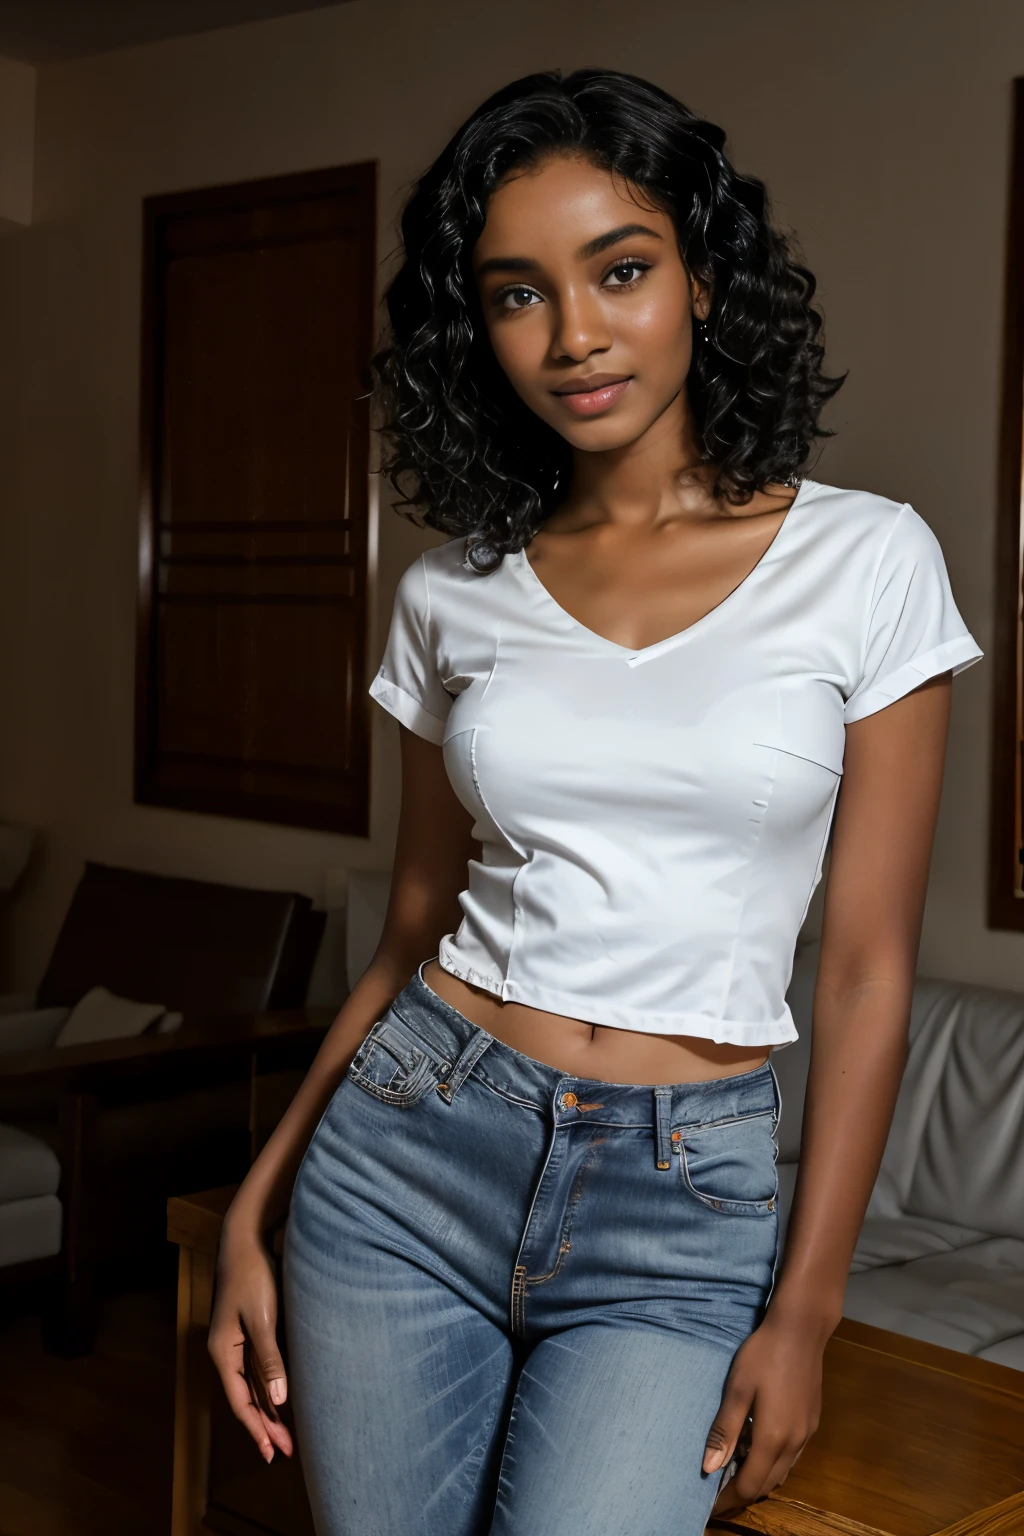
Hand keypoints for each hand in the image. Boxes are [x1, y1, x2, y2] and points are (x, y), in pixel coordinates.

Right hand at [207, 1229, 293, 1463]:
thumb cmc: (254, 1275)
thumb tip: (278, 1400)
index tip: (269, 1454)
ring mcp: (237, 1339)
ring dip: (269, 1409)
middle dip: (264, 1425)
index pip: (239, 1401)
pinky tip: (281, 1398)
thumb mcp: (262, 1318)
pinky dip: (269, 1387)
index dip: (255, 1428)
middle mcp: (227, 1350)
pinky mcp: (250, 1328)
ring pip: (253, 1384)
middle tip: (284, 1452)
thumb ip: (269, 1359)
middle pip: (246, 1397)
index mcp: (223, 1351)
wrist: (247, 1239)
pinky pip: (258, 1368)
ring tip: (284, 1435)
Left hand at [705, 1310, 824, 1515]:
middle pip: (766, 1485)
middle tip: (717, 1490)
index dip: (728, 1500)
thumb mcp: (737, 1389)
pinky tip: (757, 1444)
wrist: (801, 1331)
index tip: (708, 1506)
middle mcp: (794, 1444)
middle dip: (742, 1492)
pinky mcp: (811, 1423)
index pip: (748, 1486)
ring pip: (781, 1472)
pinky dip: (773, 1462)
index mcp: (773, 1438)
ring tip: (734, 1466)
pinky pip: (791, 1457)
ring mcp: (806, 1434)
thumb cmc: (763, 1355)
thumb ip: (725, 1430)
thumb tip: (709, 1468)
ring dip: (759, 1477)